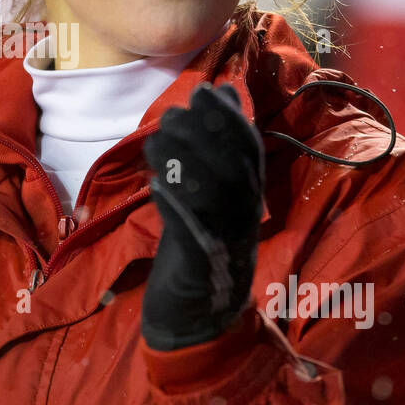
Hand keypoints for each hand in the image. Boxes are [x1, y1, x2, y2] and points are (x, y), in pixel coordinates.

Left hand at [140, 83, 264, 351]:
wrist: (199, 314)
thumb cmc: (202, 240)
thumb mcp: (210, 188)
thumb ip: (216, 142)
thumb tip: (223, 89)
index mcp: (248, 194)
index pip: (249, 147)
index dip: (228, 116)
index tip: (203, 93)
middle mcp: (243, 214)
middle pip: (232, 165)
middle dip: (202, 132)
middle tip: (169, 118)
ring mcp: (224, 241)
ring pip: (212, 194)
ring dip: (183, 162)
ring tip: (155, 144)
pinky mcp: (198, 268)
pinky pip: (192, 235)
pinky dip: (175, 209)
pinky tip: (156, 189)